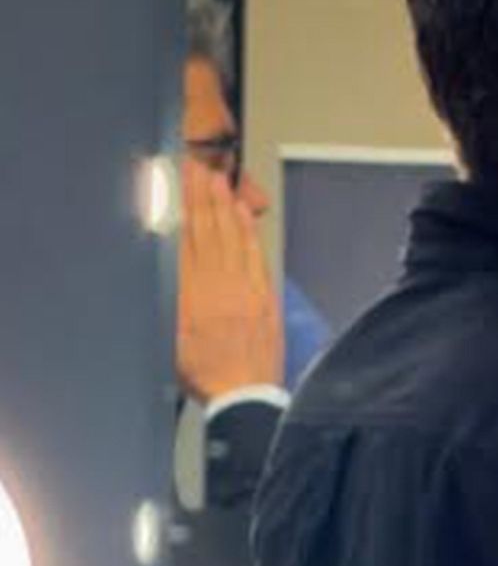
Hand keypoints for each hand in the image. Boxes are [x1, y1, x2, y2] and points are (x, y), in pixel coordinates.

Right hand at [176, 161, 283, 401]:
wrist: (242, 396)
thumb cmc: (204, 374)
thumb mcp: (170, 335)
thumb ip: (170, 297)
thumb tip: (165, 263)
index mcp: (190, 291)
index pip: (186, 235)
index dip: (183, 204)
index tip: (180, 180)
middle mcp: (218, 282)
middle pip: (209, 229)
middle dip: (203, 196)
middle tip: (199, 169)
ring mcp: (244, 287)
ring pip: (233, 237)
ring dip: (225, 206)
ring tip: (218, 182)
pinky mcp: (265, 297)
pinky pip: (255, 255)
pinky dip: (248, 232)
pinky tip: (244, 215)